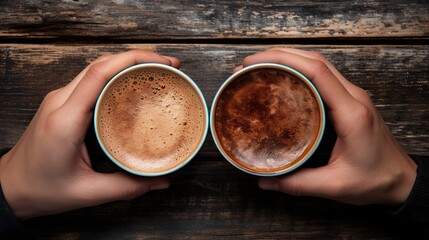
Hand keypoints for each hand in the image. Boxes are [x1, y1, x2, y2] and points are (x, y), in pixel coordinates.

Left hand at [0, 50, 177, 219]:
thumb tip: (162, 181)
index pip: (99, 74)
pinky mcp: (62, 104)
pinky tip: (133, 85)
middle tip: (169, 66)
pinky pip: (91, 80)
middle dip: (138, 58)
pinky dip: (115, 75)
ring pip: (96, 68)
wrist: (8, 187)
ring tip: (157, 71)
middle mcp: (60, 102)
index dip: (133, 60)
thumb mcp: (87, 192)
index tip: (163, 63)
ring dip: (127, 64)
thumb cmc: (41, 189)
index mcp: (65, 120)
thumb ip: (128, 186)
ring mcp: (59, 100)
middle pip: (101, 64)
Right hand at [240, 48, 416, 205]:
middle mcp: (353, 97)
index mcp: (351, 112)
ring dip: (289, 59)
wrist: (403, 180)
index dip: (283, 60)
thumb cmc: (376, 180)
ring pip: (319, 64)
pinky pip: (322, 76)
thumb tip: (264, 181)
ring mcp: (353, 96)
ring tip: (260, 67)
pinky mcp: (349, 100)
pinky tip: (282, 79)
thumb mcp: (335, 186)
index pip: (317, 71)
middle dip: (279, 55)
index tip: (254, 63)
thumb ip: (298, 183)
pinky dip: (299, 70)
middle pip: (315, 60)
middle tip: (248, 65)